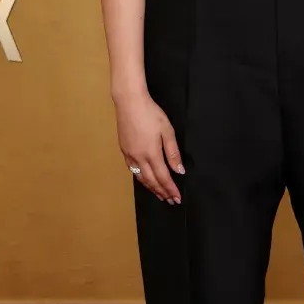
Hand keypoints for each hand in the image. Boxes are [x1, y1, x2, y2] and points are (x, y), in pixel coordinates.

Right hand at [113, 87, 185, 203]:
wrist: (129, 102)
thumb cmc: (151, 113)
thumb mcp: (167, 131)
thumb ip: (173, 153)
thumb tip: (179, 170)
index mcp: (151, 153)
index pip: (163, 177)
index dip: (170, 189)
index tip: (177, 198)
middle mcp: (139, 158)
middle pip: (152, 181)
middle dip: (162, 192)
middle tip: (170, 201)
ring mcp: (129, 155)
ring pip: (141, 178)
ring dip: (151, 188)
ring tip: (159, 195)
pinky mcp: (124, 150)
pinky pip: (133, 170)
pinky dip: (141, 179)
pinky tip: (145, 181)